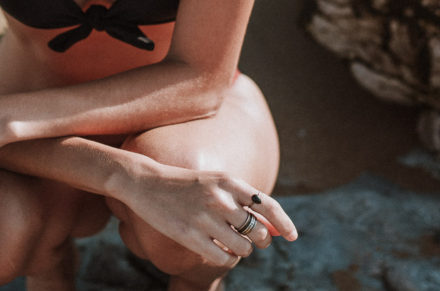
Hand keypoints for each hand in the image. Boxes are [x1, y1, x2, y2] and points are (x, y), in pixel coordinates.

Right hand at [116, 161, 298, 265]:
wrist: (147, 182)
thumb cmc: (186, 184)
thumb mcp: (216, 183)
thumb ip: (242, 202)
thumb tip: (271, 230)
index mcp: (229, 182)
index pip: (267, 205)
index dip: (284, 224)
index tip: (292, 237)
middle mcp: (220, 199)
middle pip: (258, 232)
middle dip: (261, 241)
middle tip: (254, 241)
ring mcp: (205, 218)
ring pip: (243, 248)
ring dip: (242, 250)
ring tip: (231, 243)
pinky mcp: (190, 235)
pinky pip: (223, 257)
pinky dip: (227, 258)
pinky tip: (219, 251)